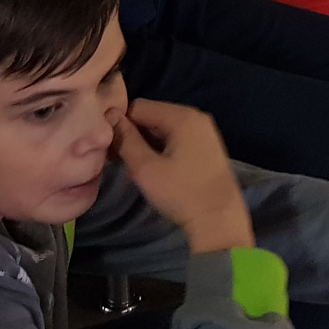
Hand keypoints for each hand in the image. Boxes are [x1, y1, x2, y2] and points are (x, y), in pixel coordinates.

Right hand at [114, 99, 253, 253]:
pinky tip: (153, 171)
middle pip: (152, 116)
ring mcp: (204, 131)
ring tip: (135, 171)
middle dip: (133, 136)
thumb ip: (126, 140)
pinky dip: (161, 150)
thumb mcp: (146, 168)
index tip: (110, 148)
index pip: (138, 107)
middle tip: (121, 163)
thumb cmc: (181, 194)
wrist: (219, 221)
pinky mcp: (206, 146)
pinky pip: (176, 139)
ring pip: (163, 129)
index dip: (120, 125)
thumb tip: (109, 116)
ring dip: (146, 146)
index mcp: (182, 116)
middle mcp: (196, 117)